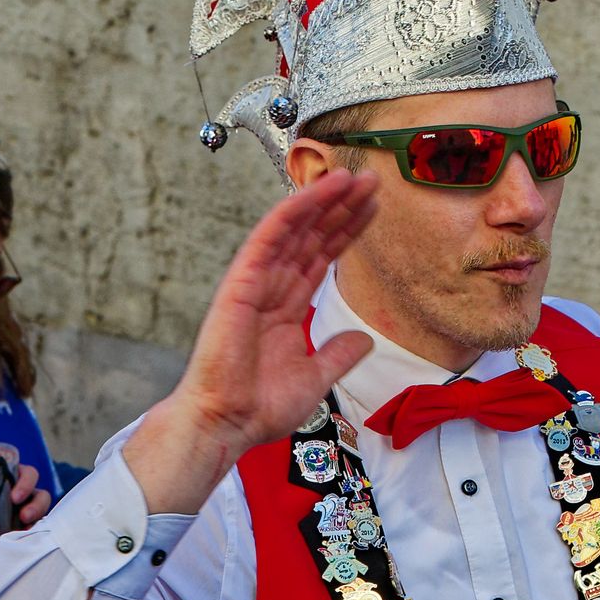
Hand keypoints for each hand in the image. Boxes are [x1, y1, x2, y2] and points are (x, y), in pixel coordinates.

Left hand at [0, 462, 52, 545]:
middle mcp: (20, 491)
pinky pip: (32, 529)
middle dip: (36, 505)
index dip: (26, 483)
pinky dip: (31, 534)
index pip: (28, 474)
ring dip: (36, 522)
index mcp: (8, 475)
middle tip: (23, 516)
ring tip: (26, 530)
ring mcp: (22, 509)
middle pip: (40, 494)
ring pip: (40, 513)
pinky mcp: (18, 526)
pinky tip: (23, 541)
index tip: (14, 497)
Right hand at [119, 171, 378, 514]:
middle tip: (371, 181)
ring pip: (293, 231)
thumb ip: (337, 354)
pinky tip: (315, 192)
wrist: (228, 423)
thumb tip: (364, 339)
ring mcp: (255, 283)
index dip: (346, 232)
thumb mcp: (315, 379)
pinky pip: (267, 238)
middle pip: (312, 239)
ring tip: (351, 177)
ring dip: (321, 201)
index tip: (372, 209)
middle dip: (341, 209)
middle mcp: (271, 290)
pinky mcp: (241, 282)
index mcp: (285, 310)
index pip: (321, 260)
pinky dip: (291, 213)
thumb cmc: (259, 407)